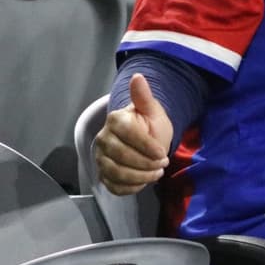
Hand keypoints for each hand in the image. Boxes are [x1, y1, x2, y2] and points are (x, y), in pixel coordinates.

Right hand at [95, 74, 173, 195]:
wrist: (145, 139)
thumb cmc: (149, 124)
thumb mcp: (152, 110)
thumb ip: (144, 97)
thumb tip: (138, 76)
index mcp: (115, 121)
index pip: (128, 135)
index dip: (147, 146)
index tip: (162, 153)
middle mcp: (103, 139)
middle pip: (121, 157)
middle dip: (146, 164)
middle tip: (163, 164)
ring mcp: (101, 157)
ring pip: (116, 173)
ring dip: (141, 177)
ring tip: (157, 173)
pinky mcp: (103, 174)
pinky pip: (113, 186)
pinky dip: (131, 188)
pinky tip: (144, 182)